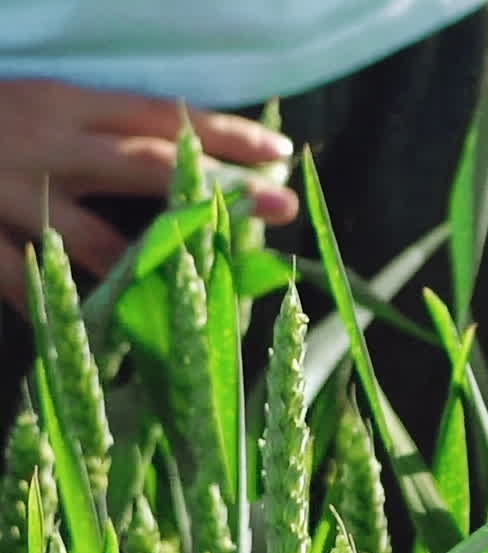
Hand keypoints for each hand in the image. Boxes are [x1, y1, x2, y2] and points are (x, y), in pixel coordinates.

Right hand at [0, 78, 299, 308]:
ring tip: (207, 295)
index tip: (282, 155)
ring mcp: (13, 192)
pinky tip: (103, 336)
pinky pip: (28, 285)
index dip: (224, 136)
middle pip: (152, 167)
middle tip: (283, 205)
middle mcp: (48, 143)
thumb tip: (187, 168)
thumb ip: (103, 138)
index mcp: (66, 105)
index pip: (161, 118)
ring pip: (98, 240)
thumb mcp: (43, 111)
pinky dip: (64, 311)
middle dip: (223, 189)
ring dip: (155, 271)